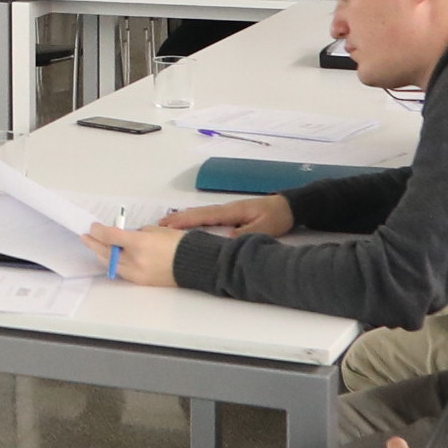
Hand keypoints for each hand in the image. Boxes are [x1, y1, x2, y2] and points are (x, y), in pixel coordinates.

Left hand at [81, 222, 183, 284]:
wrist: (194, 264)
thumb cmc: (178, 243)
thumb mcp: (154, 231)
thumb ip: (135, 233)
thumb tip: (122, 236)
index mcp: (139, 243)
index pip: (110, 236)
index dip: (98, 231)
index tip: (94, 227)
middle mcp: (135, 260)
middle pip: (106, 251)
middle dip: (94, 243)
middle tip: (87, 237)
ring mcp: (136, 273)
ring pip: (110, 263)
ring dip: (102, 254)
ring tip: (97, 246)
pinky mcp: (139, 281)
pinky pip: (120, 272)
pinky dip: (114, 263)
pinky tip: (111, 257)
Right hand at [158, 194, 293, 235]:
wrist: (289, 207)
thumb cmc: (276, 217)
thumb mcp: (264, 228)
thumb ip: (244, 234)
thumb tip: (223, 241)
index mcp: (231, 212)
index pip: (203, 216)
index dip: (184, 221)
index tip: (167, 226)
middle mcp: (225, 209)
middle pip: (196, 213)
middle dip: (177, 219)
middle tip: (157, 226)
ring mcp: (227, 211)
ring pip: (200, 214)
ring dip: (183, 218)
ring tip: (165, 224)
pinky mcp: (230, 214)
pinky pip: (207, 217)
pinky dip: (193, 219)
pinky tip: (187, 223)